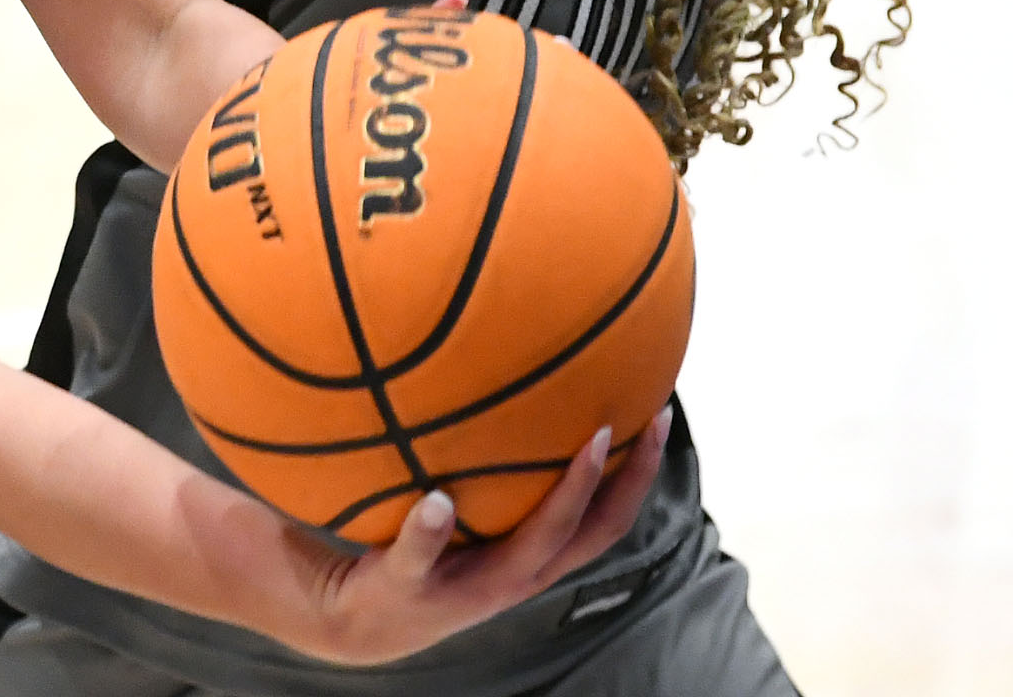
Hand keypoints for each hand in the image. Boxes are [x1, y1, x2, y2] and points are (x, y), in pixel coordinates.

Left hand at [288, 407, 671, 664]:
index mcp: (531, 559)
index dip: (640, 476)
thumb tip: (510, 389)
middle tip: (644, 422)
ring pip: (530, 548)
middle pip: (589, 534)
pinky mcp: (409, 585)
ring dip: (564, 498)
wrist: (353, 621)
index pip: (605, 521)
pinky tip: (438, 499)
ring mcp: (465, 585)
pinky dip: (432, 529)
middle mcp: (513, 577)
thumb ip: (491, 478)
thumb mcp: (468, 519)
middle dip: (625, 480)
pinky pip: (421, 555)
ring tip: (584, 444)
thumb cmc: (422, 552)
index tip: (659, 418)